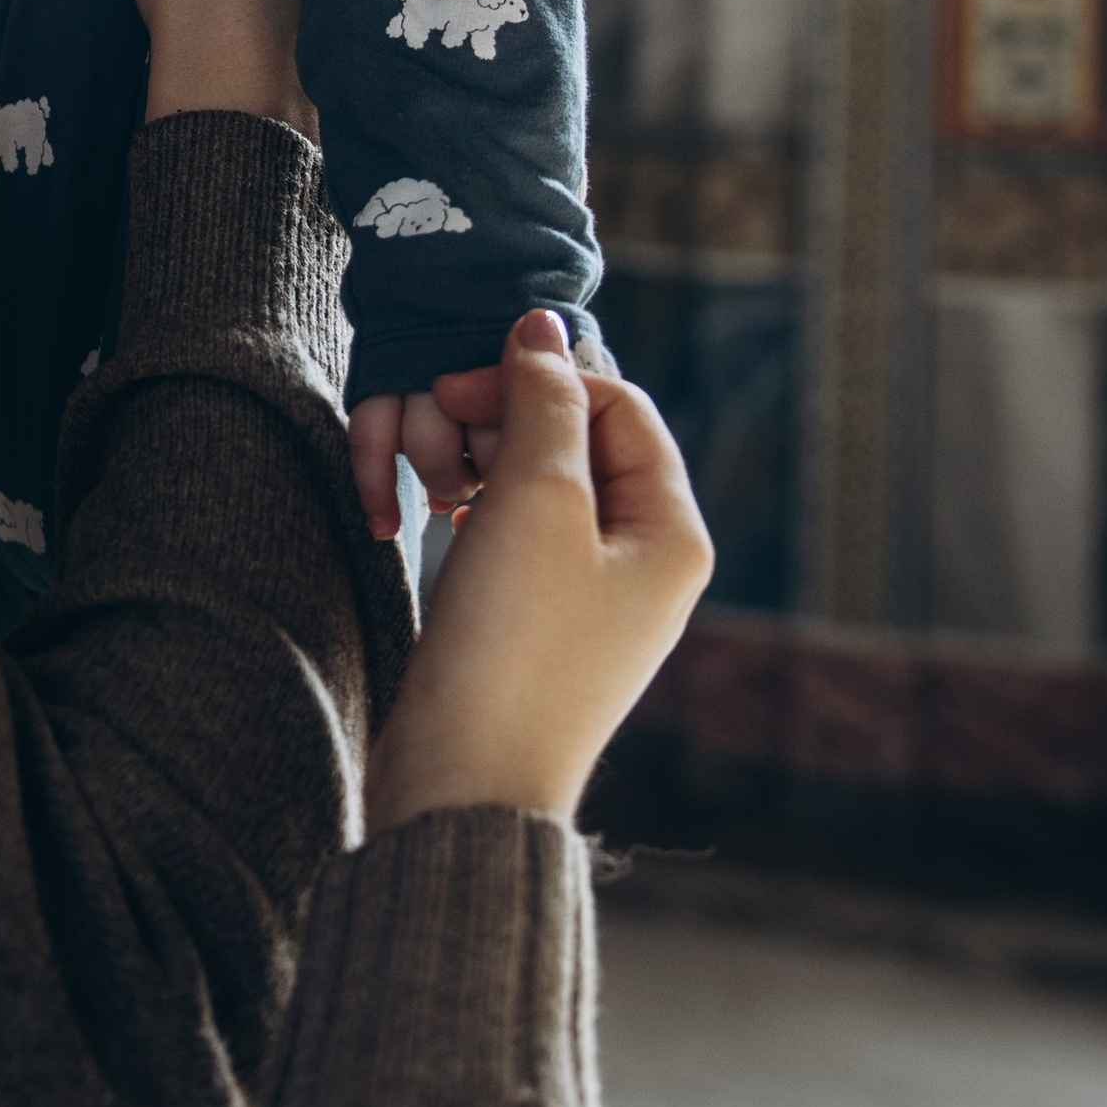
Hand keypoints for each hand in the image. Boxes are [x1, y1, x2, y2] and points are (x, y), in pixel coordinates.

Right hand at [362, 308, 711, 830]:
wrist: (466, 782)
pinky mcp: (543, 628)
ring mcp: (595, 600)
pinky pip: (518, 538)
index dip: (539, 379)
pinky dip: (478, 516)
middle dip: (508, 424)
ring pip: (543, 488)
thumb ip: (544, 403)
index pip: (617, 403)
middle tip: (441, 440)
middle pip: (582, 443)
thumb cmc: (513, 642)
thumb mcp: (535, 502)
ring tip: (433, 485)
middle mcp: (646, 563)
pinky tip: (436, 523)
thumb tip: (544, 324)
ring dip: (486, 468)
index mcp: (672, 530)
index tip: (457, 387)